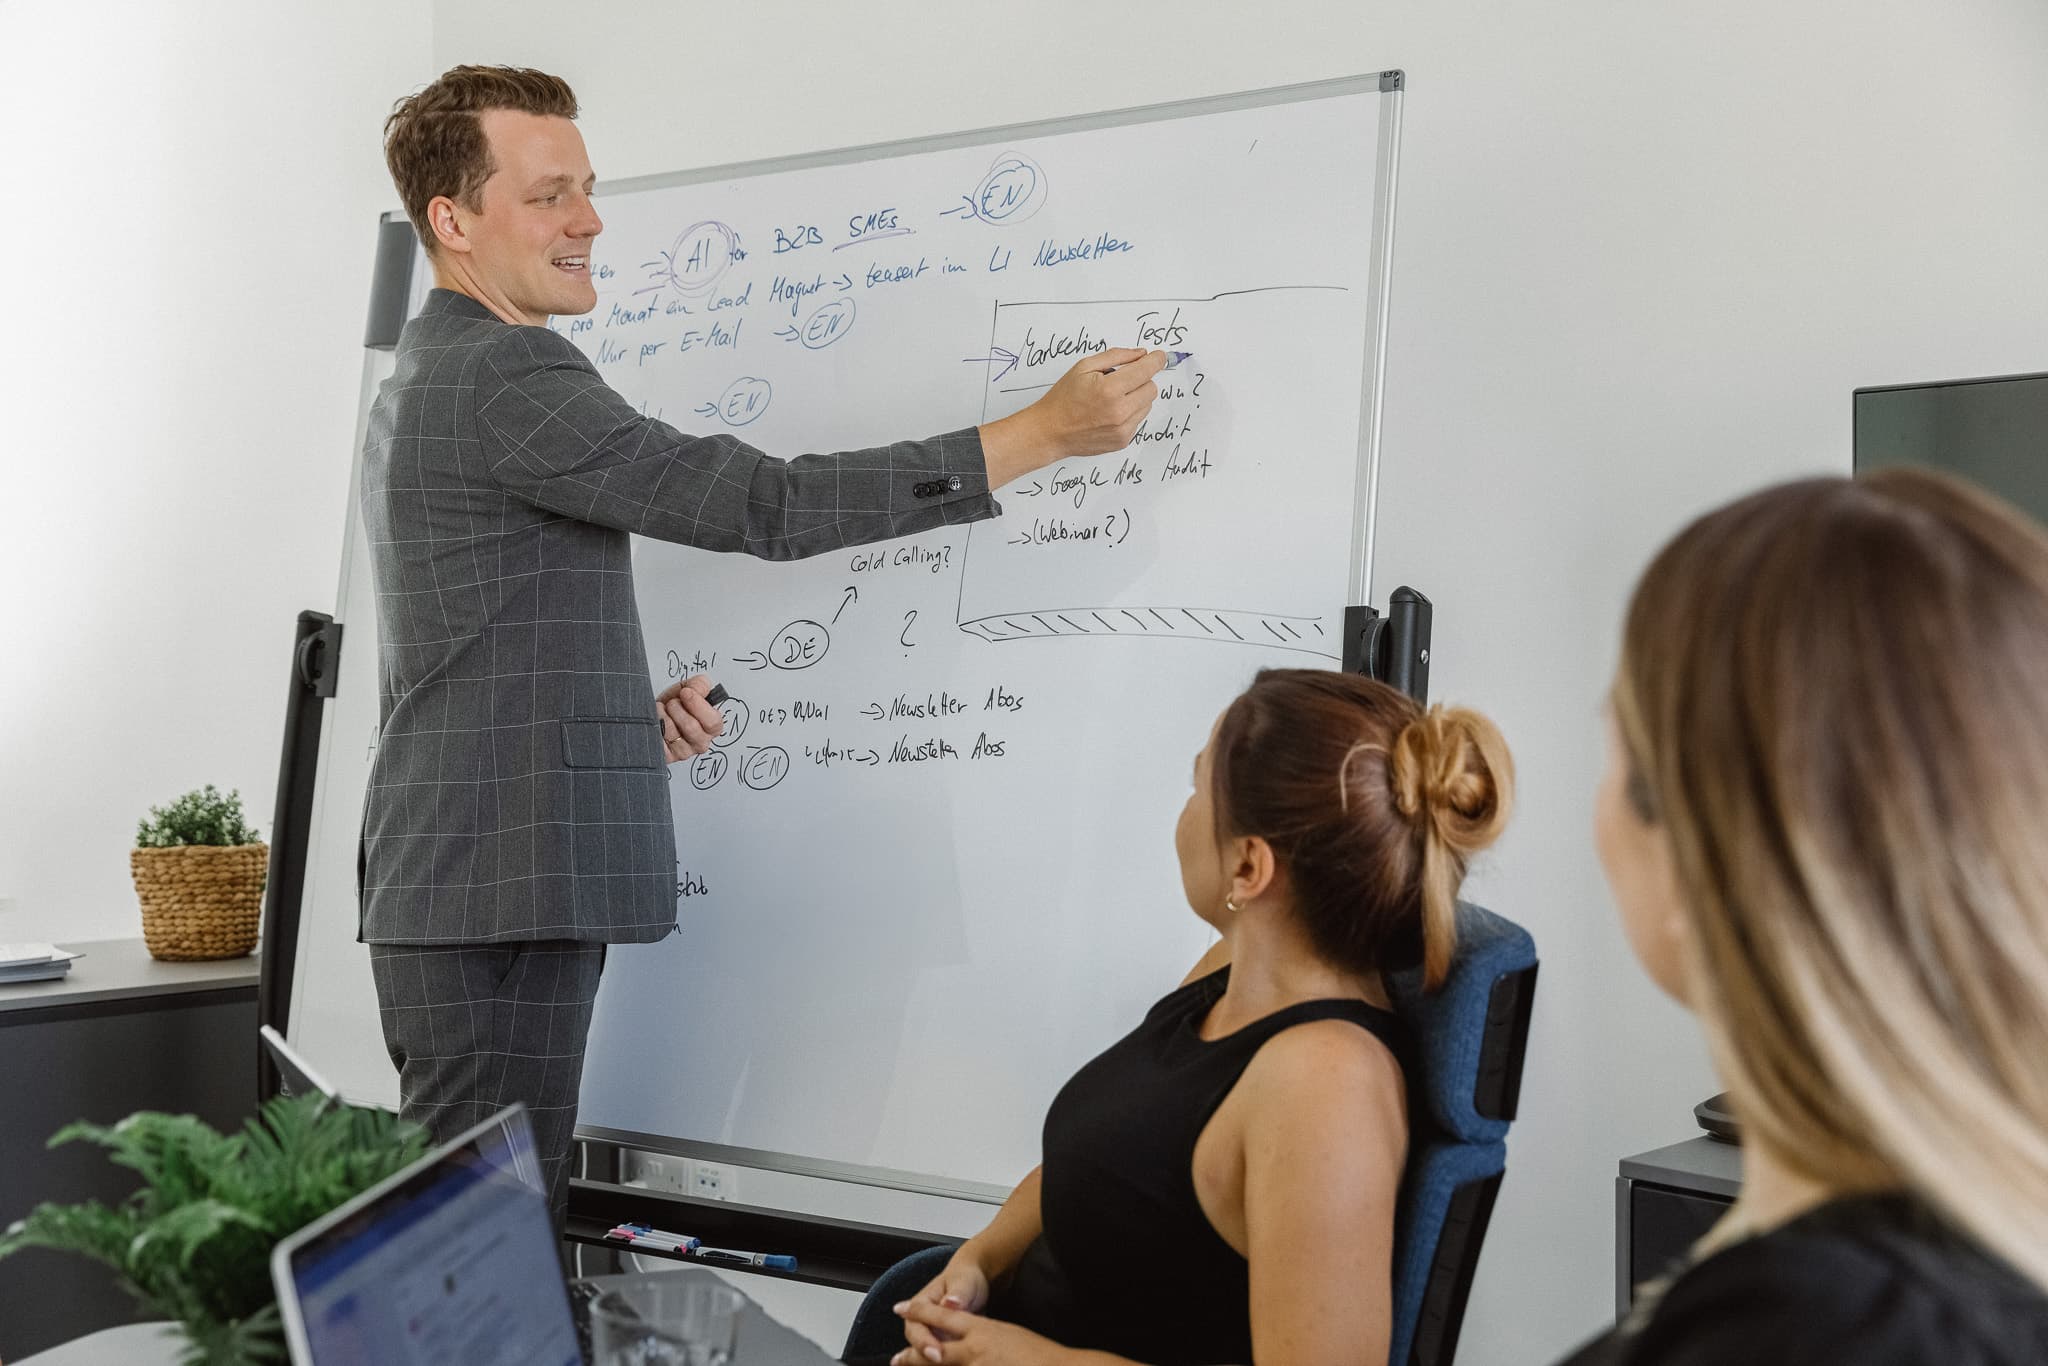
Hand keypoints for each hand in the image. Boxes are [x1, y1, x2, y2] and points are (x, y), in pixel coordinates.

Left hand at [656, 675, 724, 759]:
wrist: (652, 714)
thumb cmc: (672, 706)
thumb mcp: (686, 689)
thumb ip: (698, 685)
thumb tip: (701, 685)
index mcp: (711, 726)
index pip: (713, 722)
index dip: (699, 706)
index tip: (686, 692)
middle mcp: (700, 742)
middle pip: (692, 727)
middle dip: (678, 708)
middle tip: (673, 702)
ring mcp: (684, 751)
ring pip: (672, 732)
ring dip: (663, 714)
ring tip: (662, 710)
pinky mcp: (667, 757)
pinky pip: (659, 740)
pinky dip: (655, 724)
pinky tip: (656, 721)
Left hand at [893, 1299, 1065, 1365]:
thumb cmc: (1037, 1353)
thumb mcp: (1007, 1333)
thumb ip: (983, 1335)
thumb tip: (969, 1335)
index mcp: (980, 1330)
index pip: (942, 1316)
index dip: (919, 1311)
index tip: (901, 1308)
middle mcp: (973, 1350)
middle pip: (932, 1349)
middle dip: (911, 1354)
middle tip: (896, 1358)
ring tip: (904, 1364)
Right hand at [896, 1255, 990, 1360]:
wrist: (972, 1282)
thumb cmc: (966, 1279)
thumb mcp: (964, 1282)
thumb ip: (958, 1294)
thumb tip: (949, 1303)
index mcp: (920, 1304)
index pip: (916, 1328)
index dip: (924, 1342)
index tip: (937, 1353)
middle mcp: (921, 1322)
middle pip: (917, 1346)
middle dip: (928, 1356)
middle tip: (942, 1362)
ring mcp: (931, 1334)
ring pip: (927, 1354)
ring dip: (937, 1362)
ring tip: (952, 1365)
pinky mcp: (942, 1344)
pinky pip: (941, 1357)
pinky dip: (946, 1361)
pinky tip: (961, 1363)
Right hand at [980, 348, 1167, 487]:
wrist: (1050, 431)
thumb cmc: (1064, 398)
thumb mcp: (1084, 366)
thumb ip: (1116, 356)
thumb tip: (1141, 353)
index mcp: (1110, 389)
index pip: (1146, 370)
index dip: (1156, 360)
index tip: (1159, 356)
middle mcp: (1120, 411)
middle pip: (1152, 388)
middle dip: (1142, 380)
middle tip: (1122, 380)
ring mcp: (1122, 429)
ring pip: (1147, 405)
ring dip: (1136, 398)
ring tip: (1112, 398)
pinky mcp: (1123, 441)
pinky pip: (1138, 421)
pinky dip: (1129, 413)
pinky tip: (1109, 413)